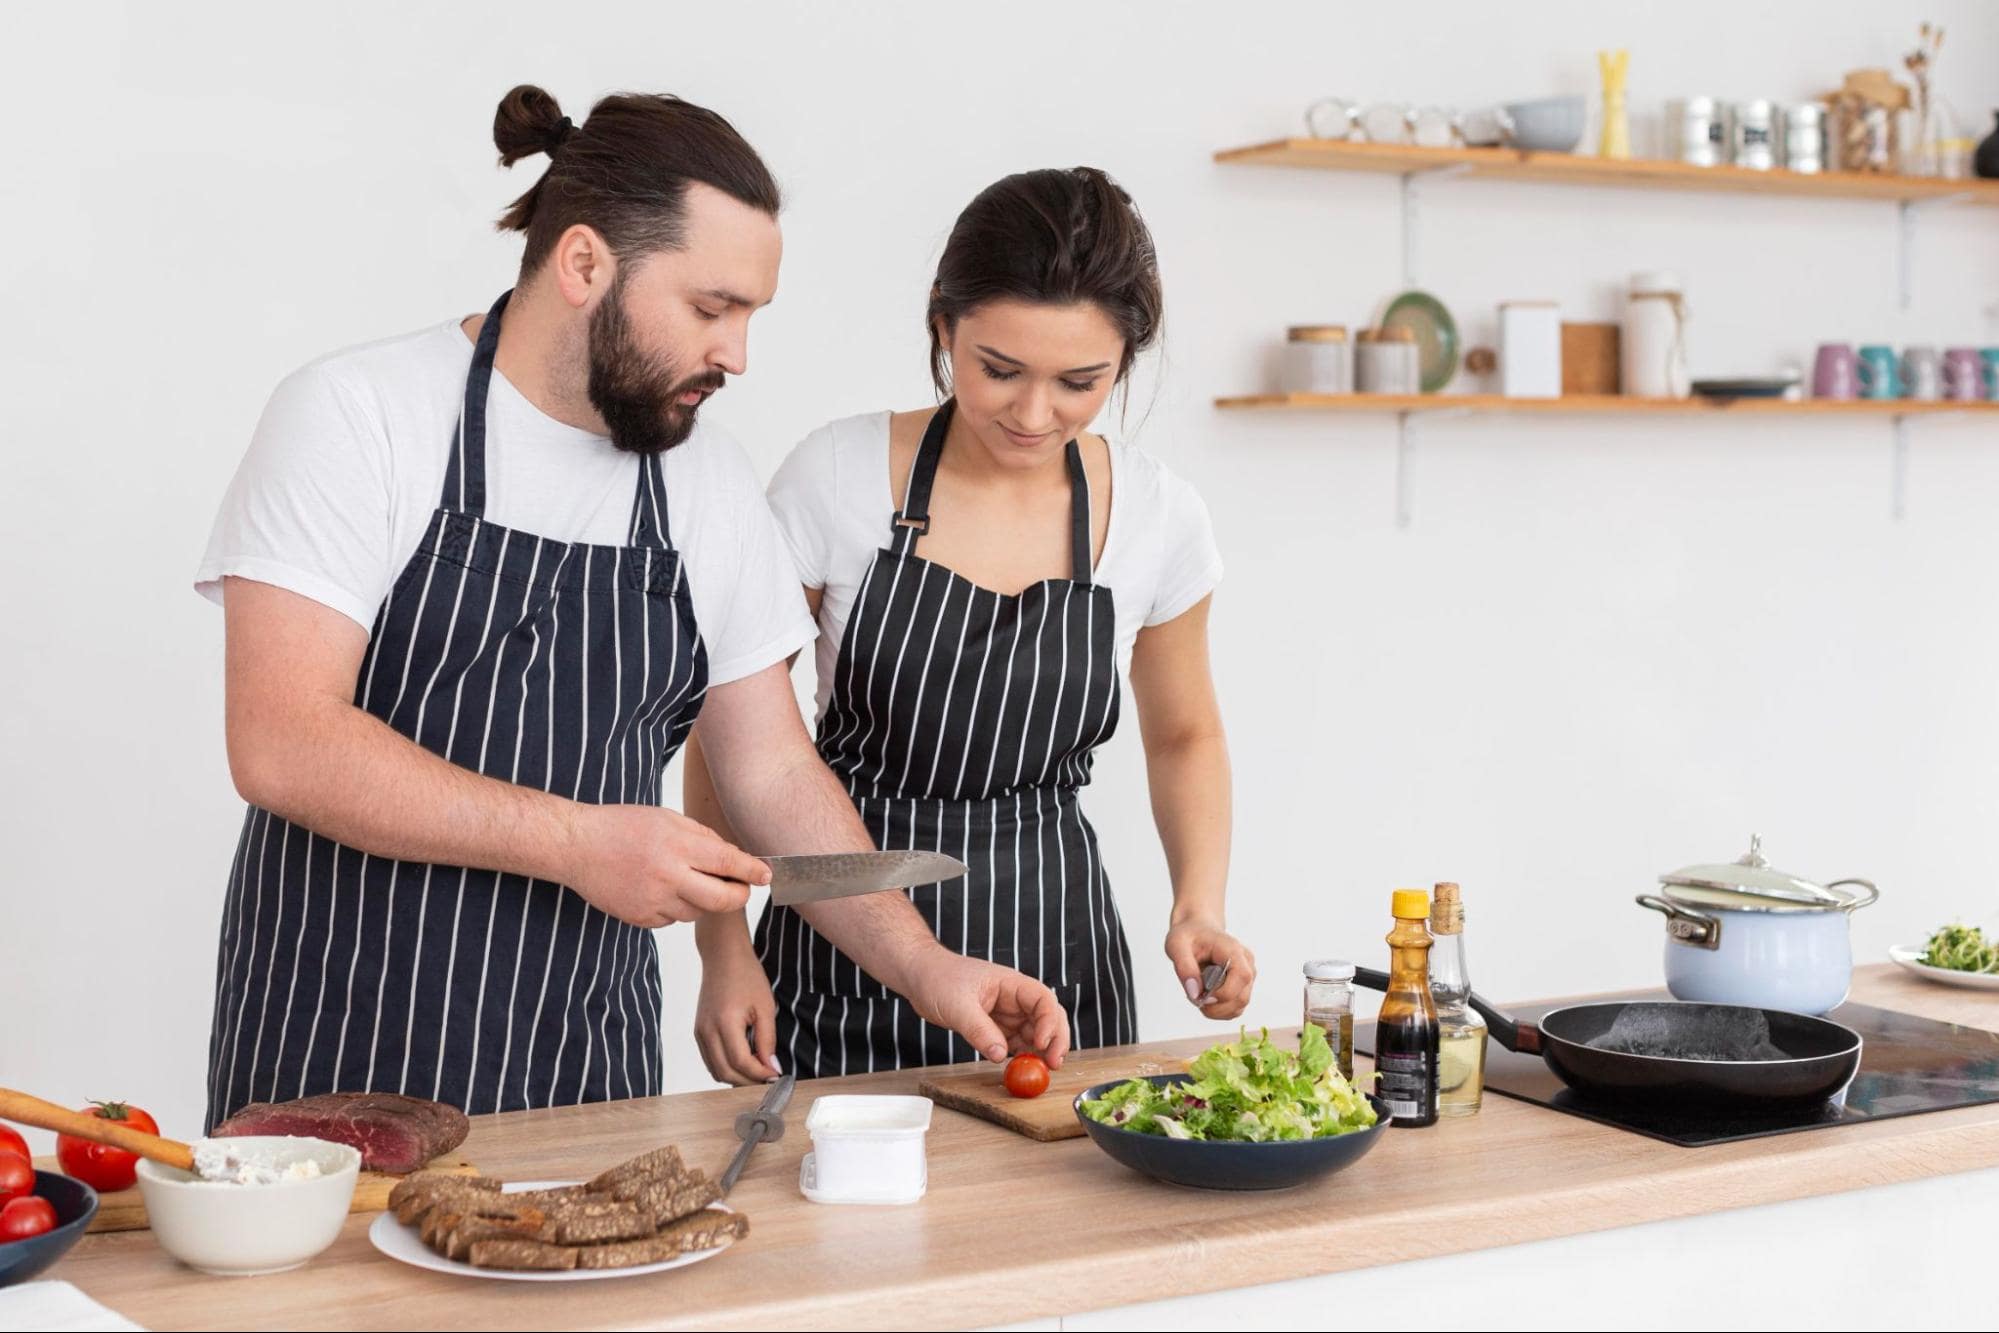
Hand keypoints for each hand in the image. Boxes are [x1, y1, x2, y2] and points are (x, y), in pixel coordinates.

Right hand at [565, 804, 769, 927]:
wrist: (576, 847)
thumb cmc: (622, 826)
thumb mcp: (666, 819)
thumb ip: (702, 838)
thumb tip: (733, 858)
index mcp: (676, 845)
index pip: (727, 863)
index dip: (752, 871)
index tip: (767, 875)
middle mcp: (667, 876)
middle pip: (721, 900)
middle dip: (740, 896)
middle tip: (744, 890)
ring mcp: (653, 901)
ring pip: (697, 912)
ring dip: (703, 900)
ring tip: (687, 879)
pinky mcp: (640, 918)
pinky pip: (673, 919)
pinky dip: (676, 907)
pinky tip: (660, 888)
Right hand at [695, 934, 781, 1085]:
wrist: (723, 958)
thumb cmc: (746, 976)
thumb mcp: (765, 1006)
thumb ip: (767, 1039)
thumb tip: (772, 1066)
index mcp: (724, 1023)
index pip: (741, 1062)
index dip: (759, 1073)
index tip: (776, 1075)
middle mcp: (707, 1031)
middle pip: (725, 1072)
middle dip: (748, 1081)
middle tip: (769, 1078)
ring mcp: (699, 1032)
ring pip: (716, 1071)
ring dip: (737, 1078)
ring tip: (758, 1072)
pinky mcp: (698, 1032)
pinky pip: (710, 1060)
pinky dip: (726, 1068)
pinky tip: (744, 1063)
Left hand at [900, 950, 1070, 1067]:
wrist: (920, 977)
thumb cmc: (939, 978)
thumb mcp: (957, 1005)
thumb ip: (979, 1030)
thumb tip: (1001, 1055)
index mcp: (1011, 984)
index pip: (1043, 999)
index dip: (1050, 1021)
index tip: (1042, 1043)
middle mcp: (1014, 999)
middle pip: (1048, 1017)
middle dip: (1056, 1039)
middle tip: (1054, 1064)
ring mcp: (1006, 1014)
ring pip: (1034, 1033)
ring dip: (1041, 1051)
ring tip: (1041, 1071)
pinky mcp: (996, 1028)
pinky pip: (1016, 1043)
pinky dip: (1022, 1055)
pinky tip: (1020, 1067)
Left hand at [1165, 918, 1255, 1020]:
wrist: (1197, 929)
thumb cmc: (1189, 935)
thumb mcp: (1177, 945)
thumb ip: (1184, 967)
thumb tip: (1194, 993)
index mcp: (1233, 950)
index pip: (1242, 977)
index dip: (1223, 994)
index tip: (1200, 995)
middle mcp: (1246, 963)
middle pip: (1242, 998)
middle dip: (1216, 1007)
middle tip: (1194, 997)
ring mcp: (1247, 975)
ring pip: (1239, 1007)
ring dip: (1216, 1010)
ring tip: (1198, 994)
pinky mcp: (1242, 986)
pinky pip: (1235, 1008)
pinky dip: (1219, 1010)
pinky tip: (1206, 996)